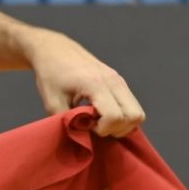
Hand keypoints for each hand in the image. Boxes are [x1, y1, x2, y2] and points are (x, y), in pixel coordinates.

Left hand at [22, 29, 144, 137]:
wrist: (54, 50)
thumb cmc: (50, 75)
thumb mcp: (52, 102)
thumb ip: (68, 122)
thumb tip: (84, 139)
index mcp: (96, 84)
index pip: (114, 116)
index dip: (102, 129)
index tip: (86, 126)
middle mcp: (114, 80)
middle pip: (134, 116)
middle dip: (116, 129)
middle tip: (95, 127)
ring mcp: (119, 80)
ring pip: (138, 113)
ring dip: (122, 124)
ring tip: (99, 121)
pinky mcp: (119, 81)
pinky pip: (132, 106)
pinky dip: (122, 116)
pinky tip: (102, 114)